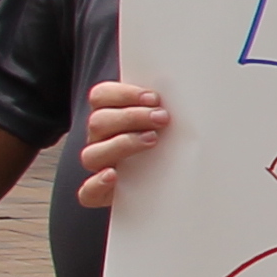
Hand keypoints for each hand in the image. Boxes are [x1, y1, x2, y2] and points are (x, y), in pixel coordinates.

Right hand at [77, 81, 168, 208]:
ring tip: (152, 140)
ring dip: (122, 144)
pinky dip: (96, 183)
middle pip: (98, 122)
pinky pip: (86, 192)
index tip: (154, 97)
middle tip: (162, 118)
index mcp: (109, 114)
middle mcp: (100, 139)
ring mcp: (99, 166)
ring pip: (92, 154)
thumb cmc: (172, 141)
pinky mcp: (101, 193)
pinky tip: (113, 175)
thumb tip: (189, 83)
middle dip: (132, 117)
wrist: (174, 182)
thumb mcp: (168, 119)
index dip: (124, 94)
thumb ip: (165, 105)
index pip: (101, 96)